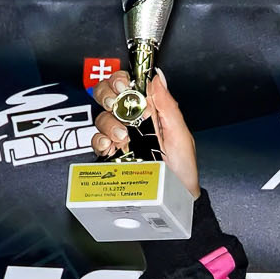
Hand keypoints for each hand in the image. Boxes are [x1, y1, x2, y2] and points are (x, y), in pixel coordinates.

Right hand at [90, 70, 198, 198]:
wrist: (176, 200)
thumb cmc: (182, 169)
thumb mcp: (180, 135)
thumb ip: (168, 106)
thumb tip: (158, 78)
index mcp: (150, 111)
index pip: (129, 85)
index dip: (120, 79)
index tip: (122, 84)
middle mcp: (133, 122)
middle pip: (108, 97)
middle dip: (107, 96)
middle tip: (116, 105)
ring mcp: (120, 138)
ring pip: (102, 119)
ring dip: (108, 124)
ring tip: (122, 136)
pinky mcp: (112, 156)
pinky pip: (97, 143)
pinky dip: (100, 142)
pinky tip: (110, 147)